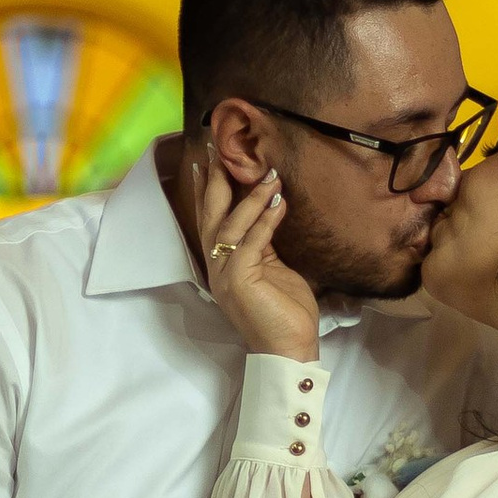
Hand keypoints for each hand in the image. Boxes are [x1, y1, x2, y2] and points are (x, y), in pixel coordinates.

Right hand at [190, 139, 319, 361]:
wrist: (290, 348)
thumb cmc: (285, 310)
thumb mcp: (273, 266)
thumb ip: (264, 240)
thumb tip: (269, 206)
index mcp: (222, 262)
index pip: (210, 218)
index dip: (208, 188)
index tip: (209, 159)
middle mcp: (217, 266)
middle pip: (211, 214)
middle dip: (216, 180)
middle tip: (220, 148)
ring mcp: (224, 274)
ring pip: (231, 225)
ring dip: (250, 196)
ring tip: (269, 173)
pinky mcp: (239, 281)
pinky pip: (251, 242)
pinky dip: (264, 220)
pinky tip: (279, 201)